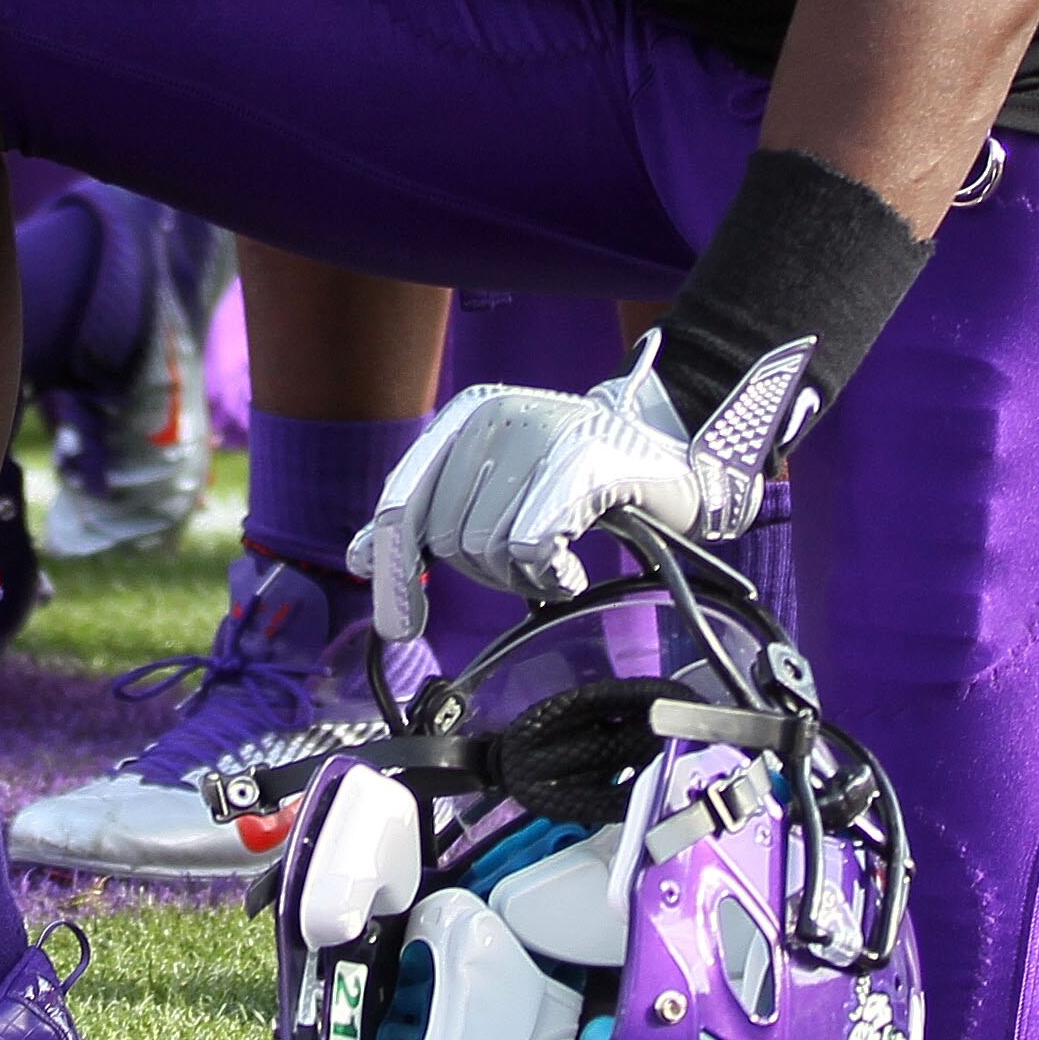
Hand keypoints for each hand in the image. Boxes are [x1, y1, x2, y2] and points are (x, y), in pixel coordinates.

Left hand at [349, 333, 813, 639]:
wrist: (677, 457)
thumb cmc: (578, 481)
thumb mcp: (495, 486)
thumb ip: (429, 515)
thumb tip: (360, 560)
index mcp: (462, 417)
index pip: (401, 503)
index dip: (393, 571)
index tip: (400, 626)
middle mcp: (492, 413)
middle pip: (448, 538)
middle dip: (486, 573)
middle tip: (531, 563)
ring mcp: (539, 431)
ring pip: (490, 548)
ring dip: (524, 577)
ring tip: (557, 556)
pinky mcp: (583, 459)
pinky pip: (535, 547)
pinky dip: (552, 576)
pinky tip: (571, 571)